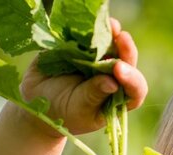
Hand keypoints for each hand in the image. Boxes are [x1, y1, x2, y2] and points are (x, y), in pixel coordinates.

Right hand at [17, 18, 147, 136]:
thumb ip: (94, 95)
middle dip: (126, 50)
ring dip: (111, 33)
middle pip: (126, 62)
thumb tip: (112, 83)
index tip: (119, 69)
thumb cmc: (63, 113)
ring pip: (111, 44)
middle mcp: (113, 76)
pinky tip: (88, 23)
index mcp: (118, 97)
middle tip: (122, 38)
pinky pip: (89, 35)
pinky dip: (89, 28)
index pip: (135, 89)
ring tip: (110, 25)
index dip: (132, 79)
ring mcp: (98, 60)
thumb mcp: (79, 109)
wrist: (37, 102)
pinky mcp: (82, 47)